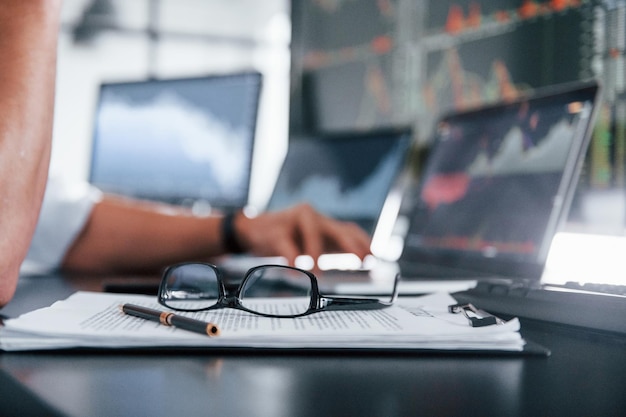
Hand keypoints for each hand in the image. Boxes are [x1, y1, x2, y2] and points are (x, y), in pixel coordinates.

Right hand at [235, 204, 371, 266]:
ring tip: (317, 272)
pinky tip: (293, 268)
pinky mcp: (275, 230)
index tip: (372, 256)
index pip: (348, 229)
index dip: (362, 241)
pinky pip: (285, 244)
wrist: (251, 229)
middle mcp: (312, 218)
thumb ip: (334, 246)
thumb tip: (365, 256)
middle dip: (350, 243)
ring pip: (311, 232)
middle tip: (360, 258)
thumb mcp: (313, 241)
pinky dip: (291, 257)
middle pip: (335, 228)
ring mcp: (293, 221)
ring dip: (316, 252)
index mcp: (323, 223)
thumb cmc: (287, 235)